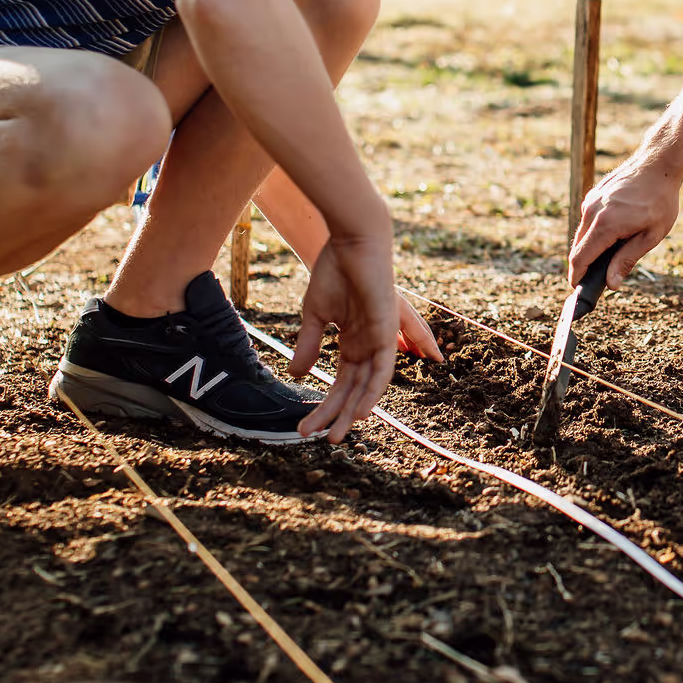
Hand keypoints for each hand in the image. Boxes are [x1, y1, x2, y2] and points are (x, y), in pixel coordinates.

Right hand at [293, 233, 426, 441]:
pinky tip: (361, 412)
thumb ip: (308, 345)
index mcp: (354, 341)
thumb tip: (296, 375)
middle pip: (354, 389)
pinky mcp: (385, 330)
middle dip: (337, 416)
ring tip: (336, 435)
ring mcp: (379, 338)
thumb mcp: (315, 314)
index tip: (306, 427)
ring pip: (368, 385)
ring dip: (353, 411)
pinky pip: (382, 368)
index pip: (342, 382)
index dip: (326, 405)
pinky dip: (372, 390)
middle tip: (321, 440)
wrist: (350, 241)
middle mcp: (369, 345)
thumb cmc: (334, 271)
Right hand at [569, 155, 681, 288]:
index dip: (576, 277)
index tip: (577, 289)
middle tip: (597, 279)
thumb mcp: (651, 236)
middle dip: (583, 266)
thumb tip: (611, 284)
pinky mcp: (593, 195)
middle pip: (578, 247)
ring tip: (609, 257)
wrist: (658, 164)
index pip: (580, 258)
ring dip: (590, 248)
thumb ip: (627, 260)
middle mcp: (592, 212)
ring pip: (582, 233)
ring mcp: (590, 201)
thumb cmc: (660, 200)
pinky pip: (588, 220)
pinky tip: (614, 234)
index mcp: (605, 225)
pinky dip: (594, 232)